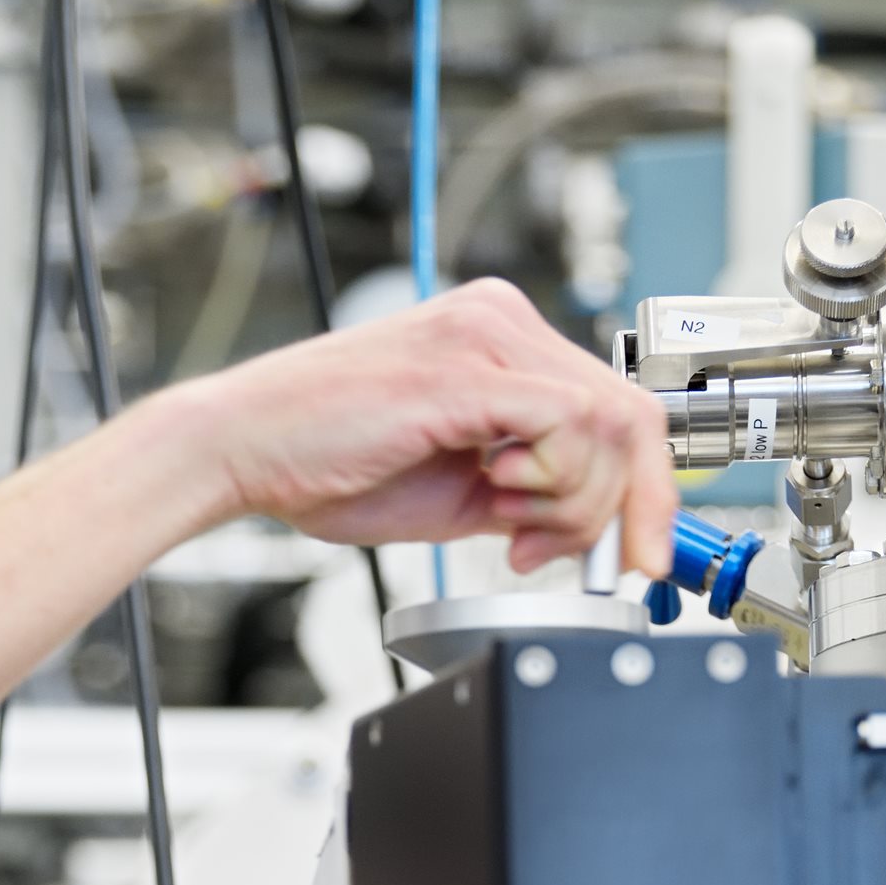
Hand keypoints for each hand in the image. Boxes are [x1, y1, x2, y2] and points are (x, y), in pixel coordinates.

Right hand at [186, 280, 676, 578]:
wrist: (244, 450)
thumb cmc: (324, 465)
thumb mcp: (454, 494)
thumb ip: (523, 497)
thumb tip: (582, 528)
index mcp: (500, 340)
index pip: (614, 405)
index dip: (642, 490)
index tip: (635, 552)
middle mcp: (501, 322)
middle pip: (629, 411)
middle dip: (632, 505)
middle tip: (595, 562)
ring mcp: (486, 336)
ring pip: (606, 420)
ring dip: (577, 501)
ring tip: (513, 529)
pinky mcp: (466, 369)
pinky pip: (564, 424)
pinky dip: (553, 483)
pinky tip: (503, 505)